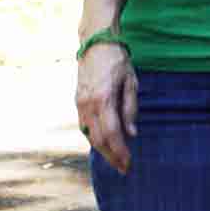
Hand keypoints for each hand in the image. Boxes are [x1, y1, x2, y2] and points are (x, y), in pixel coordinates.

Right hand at [76, 42, 137, 172]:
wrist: (95, 43)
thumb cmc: (117, 61)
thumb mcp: (131, 83)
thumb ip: (130, 109)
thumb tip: (131, 133)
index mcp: (104, 99)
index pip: (112, 134)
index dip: (120, 152)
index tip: (129, 164)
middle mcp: (88, 105)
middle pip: (99, 140)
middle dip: (111, 156)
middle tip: (124, 168)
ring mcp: (80, 104)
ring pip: (90, 135)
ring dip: (102, 150)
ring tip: (115, 159)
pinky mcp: (77, 101)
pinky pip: (85, 126)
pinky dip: (95, 138)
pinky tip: (104, 143)